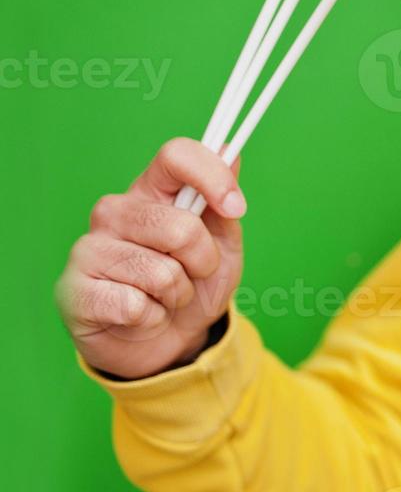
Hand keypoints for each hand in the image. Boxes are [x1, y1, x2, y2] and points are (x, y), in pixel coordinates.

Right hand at [56, 138, 246, 379]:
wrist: (166, 341)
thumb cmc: (193, 283)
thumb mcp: (223, 244)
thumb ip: (224, 202)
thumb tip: (229, 150)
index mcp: (152, 190)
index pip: (175, 155)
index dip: (212, 176)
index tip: (236, 208)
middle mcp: (115, 211)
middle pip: (181, 227)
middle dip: (204, 261)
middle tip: (193, 274)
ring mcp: (89, 249)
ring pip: (162, 273)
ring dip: (178, 295)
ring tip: (163, 297)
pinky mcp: (74, 290)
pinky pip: (135, 306)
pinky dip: (152, 318)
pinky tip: (140, 316)